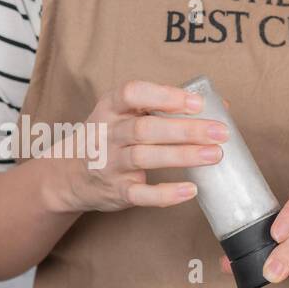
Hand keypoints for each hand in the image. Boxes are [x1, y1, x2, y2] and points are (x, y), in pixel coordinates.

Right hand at [43, 80, 227, 213]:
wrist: (69, 175)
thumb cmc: (110, 138)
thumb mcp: (125, 115)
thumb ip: (165, 108)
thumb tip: (220, 107)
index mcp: (111, 108)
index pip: (133, 94)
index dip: (165, 96)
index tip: (197, 103)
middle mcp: (108, 133)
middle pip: (146, 128)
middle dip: (185, 129)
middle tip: (220, 132)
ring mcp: (110, 163)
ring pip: (145, 157)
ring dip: (182, 155)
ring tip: (215, 155)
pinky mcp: (117, 191)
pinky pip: (141, 193)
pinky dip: (165, 193)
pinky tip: (191, 189)